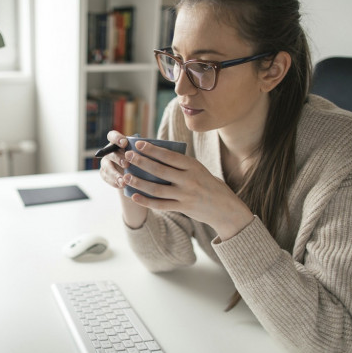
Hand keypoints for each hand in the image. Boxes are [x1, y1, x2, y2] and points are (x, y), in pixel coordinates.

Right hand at [99, 131, 148, 227]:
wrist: (140, 175)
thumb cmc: (146, 160)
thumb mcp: (147, 154)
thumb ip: (148, 150)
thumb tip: (160, 150)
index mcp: (118, 142)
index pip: (112, 136)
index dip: (116, 138)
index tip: (125, 143)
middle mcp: (111, 151)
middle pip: (110, 152)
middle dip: (118, 158)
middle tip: (127, 164)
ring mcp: (107, 162)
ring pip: (106, 167)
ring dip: (115, 174)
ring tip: (124, 181)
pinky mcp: (106, 174)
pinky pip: (106, 178)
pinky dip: (114, 182)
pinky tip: (121, 185)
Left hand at [122, 140, 254, 239]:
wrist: (225, 208)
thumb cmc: (208, 184)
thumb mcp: (198, 169)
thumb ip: (180, 164)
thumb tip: (154, 155)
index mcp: (193, 166)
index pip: (169, 155)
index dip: (152, 150)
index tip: (138, 144)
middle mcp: (189, 179)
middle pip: (160, 170)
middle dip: (141, 162)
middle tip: (127, 157)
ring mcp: (185, 195)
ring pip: (157, 189)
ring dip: (139, 182)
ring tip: (126, 176)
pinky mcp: (183, 207)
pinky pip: (160, 204)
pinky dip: (146, 201)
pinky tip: (134, 196)